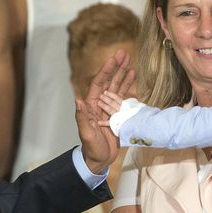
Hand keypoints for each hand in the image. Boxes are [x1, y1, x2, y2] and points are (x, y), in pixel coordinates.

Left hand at [77, 49, 134, 174]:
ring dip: (123, 73)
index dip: (107, 70)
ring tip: (130, 60)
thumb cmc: (92, 148)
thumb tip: (78, 101)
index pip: (100, 84)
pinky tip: (133, 76)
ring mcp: (109, 107)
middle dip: (116, 67)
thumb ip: (82, 118)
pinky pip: (123, 96)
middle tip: (124, 52)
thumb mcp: (86, 134)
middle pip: (109, 81)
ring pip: (117, 86)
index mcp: (92, 106)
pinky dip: (128, 86)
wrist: (99, 160)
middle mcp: (100, 103)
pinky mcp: (118, 113)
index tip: (114, 58)